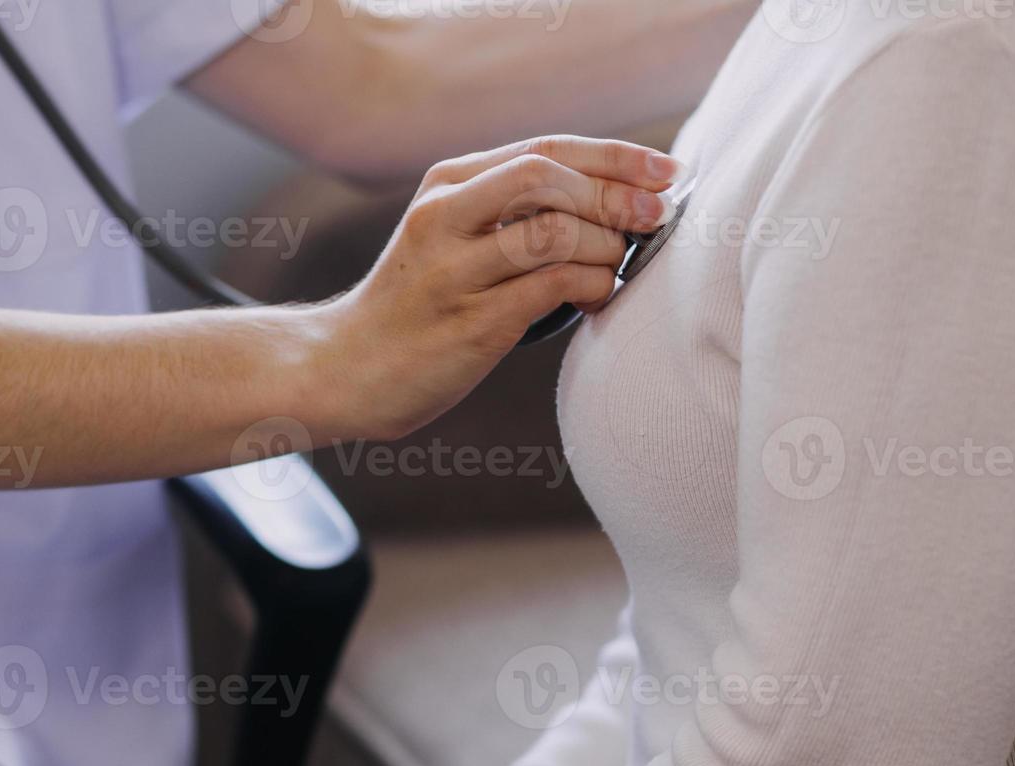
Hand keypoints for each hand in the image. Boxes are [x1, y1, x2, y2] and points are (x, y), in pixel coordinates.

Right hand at [308, 136, 679, 442]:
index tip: (667, 171)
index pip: (545, 148)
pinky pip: (551, 286)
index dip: (616, 156)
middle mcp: (443, 217)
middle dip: (618, 195)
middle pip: (549, 176)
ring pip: (554, 230)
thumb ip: (511, 211)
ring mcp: (452, 270)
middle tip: (657, 218)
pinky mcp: (468, 322)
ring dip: (605, 246)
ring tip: (613, 266)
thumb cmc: (417, 306)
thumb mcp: (451, 237)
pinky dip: (591, 285)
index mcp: (446, 185)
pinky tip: (595, 296)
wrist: (347, 368)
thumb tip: (614, 198)